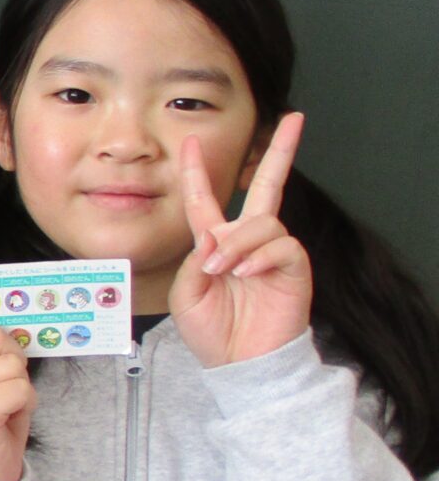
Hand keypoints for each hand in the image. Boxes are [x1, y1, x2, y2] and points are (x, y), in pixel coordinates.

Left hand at [170, 112, 311, 367]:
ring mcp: (273, 251)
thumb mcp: (186, 293)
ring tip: (224, 271)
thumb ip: (194, 260)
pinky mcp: (294, 266)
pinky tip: (246, 274)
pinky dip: (258, 257)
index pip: (205, 200)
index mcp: (215, 243)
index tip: (189, 142)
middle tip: (295, 118)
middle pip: (266, 186)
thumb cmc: (211, 330)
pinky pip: (280, 245)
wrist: (239, 362)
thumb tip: (214, 237)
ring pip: (260, 223)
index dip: (195, 172)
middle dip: (281, 151)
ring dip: (236, 244)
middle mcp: (247, 240)